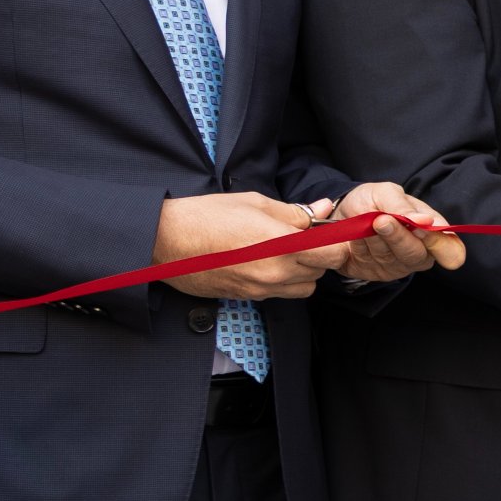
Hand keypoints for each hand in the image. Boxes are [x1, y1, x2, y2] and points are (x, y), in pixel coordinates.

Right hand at [152, 191, 351, 300]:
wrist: (165, 242)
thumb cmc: (205, 217)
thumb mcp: (254, 203)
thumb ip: (294, 211)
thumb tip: (323, 208)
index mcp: (282, 243)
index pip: (334, 253)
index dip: (335, 241)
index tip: (328, 232)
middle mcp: (277, 271)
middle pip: (322, 271)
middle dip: (318, 255)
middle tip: (300, 237)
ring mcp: (263, 288)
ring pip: (305, 288)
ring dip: (303, 272)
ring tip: (283, 251)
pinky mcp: (249, 298)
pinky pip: (281, 294)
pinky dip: (283, 281)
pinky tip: (264, 262)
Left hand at [331, 180, 465, 284]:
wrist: (341, 211)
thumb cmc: (372, 201)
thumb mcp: (386, 192)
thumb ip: (404, 206)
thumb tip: (426, 221)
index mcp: (432, 234)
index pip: (451, 251)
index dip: (442, 246)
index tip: (424, 230)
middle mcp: (418, 254)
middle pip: (415, 256)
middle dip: (398, 237)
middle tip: (382, 220)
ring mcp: (395, 266)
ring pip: (388, 258)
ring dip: (374, 238)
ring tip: (366, 221)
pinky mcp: (372, 273)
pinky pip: (366, 262)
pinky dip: (358, 245)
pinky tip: (355, 233)